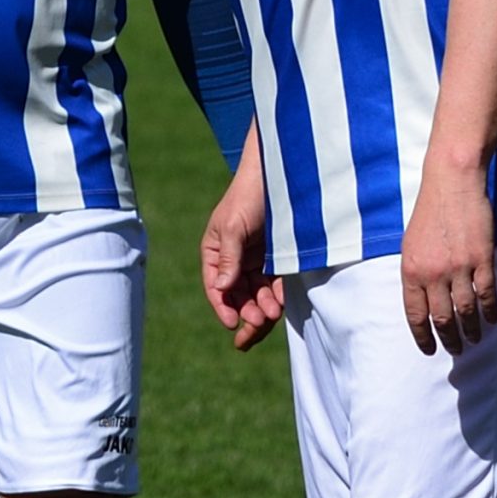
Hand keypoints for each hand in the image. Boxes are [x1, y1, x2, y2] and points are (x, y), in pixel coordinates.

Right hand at [201, 169, 283, 350]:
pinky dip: (277, 296)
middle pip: (237, 295)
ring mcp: (255, 260)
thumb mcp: (233, 226)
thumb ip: (227, 258)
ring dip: (263, 307)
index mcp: (215, 252)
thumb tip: (221, 288)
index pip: (216, 286)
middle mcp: (233, 260)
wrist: (281, 174)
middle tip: (258, 322)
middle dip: (247, 311)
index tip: (232, 322)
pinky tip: (281, 302)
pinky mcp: (276, 259)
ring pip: (257, 294)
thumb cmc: (248, 195)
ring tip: (272, 313)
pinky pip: (275, 285)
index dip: (223, 306)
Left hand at [400, 164, 496, 355]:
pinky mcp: (482, 259)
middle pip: (442, 319)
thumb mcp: (410, 245)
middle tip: (457, 349)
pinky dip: (490, 311)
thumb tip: (422, 303)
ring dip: (472, 330)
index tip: (430, 350)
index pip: (415, 315)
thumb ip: (415, 275)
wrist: (451, 183)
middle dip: (450, 339)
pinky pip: (487, 294)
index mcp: (410, 271)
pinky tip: (493, 319)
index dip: (423, 337)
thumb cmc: (429, 213)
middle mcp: (433, 273)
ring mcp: (459, 267)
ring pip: (466, 311)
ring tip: (475, 339)